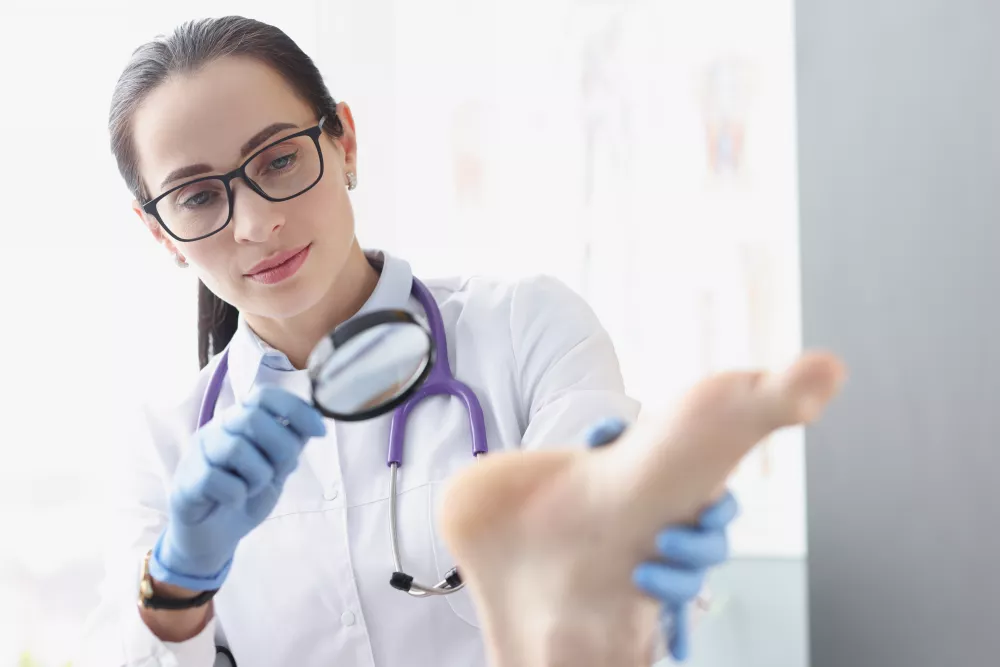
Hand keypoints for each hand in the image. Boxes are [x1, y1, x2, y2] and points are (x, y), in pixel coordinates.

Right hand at [150, 386, 326, 590]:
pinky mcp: (186, 481)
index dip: (295, 409)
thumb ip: (291, 445)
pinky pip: (217, 479)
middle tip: (279, 472)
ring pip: (236, 448)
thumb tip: (313, 423)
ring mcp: (197, 453)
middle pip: (252, 418)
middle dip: (281, 448)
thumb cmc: (246, 494)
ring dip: (258, 476)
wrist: (214, 537)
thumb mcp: (277, 469)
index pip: (264, 396)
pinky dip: (235, 495)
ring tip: (251, 489)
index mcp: (240, 420)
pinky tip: (232, 501)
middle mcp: (217, 429)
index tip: (320, 433)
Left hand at [585, 417, 738, 661]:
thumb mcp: (612, 453)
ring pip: (693, 583)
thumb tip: (602, 434)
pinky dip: (678, 634)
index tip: (703, 509)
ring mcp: (676, 565)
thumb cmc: (611, 473)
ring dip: (673, 583)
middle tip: (663, 540)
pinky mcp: (656, 588)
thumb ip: (611, 440)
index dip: (717, 511)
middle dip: (693, 548)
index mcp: (691, 501)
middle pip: (714, 549)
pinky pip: (674, 618)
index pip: (722, 508)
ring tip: (642, 575)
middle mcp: (692, 536)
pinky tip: (678, 651)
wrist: (593, 502)